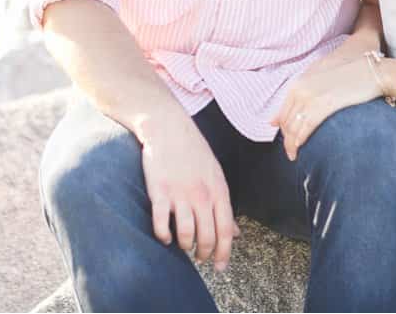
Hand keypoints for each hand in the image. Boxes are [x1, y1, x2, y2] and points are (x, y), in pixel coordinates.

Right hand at [138, 114, 239, 271]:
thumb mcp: (215, 175)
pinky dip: (163, 236)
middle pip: (206, 237)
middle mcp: (201, 195)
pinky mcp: (159, 192)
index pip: (226, 231)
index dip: (223, 253)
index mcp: (218, 191)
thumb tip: (236, 233)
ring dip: (185, 246)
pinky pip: (161, 224)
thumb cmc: (193, 152)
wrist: (168, 128)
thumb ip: (223, 205)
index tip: (219, 267)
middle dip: (203, 253)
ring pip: (186, 234)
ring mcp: (180, 194)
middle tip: (199, 258)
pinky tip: (165, 237)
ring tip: (183, 245)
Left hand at [271, 52, 383, 161]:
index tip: (288, 141)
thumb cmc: (348, 79)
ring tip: (294, 155)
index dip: (283, 130)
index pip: (282, 113)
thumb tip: (276, 120)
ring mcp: (311, 96)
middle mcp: (300, 89)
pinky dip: (300, 139)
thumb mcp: (319, 84)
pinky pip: (306, 126)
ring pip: (293, 126)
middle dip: (286, 139)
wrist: (371, 72)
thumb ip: (300, 98)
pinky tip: (300, 147)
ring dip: (291, 144)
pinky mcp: (324, 104)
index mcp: (298, 84)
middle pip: (286, 122)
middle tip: (291, 152)